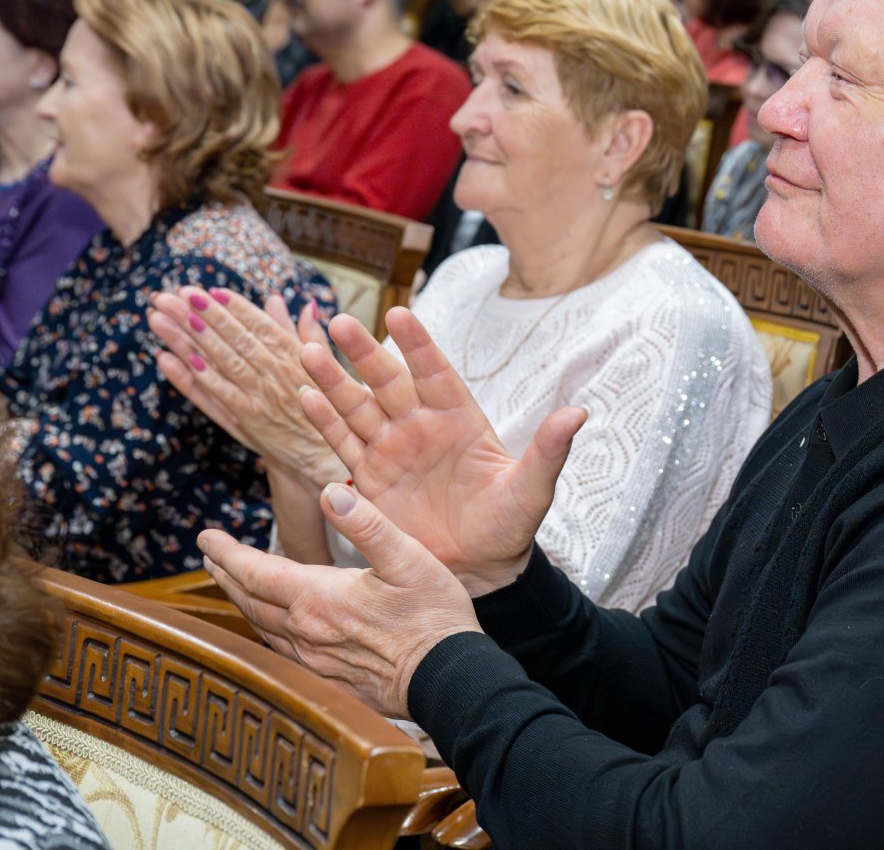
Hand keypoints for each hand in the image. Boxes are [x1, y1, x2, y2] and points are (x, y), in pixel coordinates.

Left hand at [148, 287, 344, 485]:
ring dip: (192, 337)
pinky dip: (197, 376)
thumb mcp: (326, 367)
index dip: (236, 307)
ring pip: (222, 361)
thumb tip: (305, 305)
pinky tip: (175, 359)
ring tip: (165, 317)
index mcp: (296, 356)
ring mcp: (260, 395)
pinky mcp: (248, 419)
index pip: (261, 325)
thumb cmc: (327, 407)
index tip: (214, 291)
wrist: (324, 454)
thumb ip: (309, 335)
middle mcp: (277, 372)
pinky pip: (218, 394)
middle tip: (180, 293)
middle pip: (236, 338)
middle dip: (207, 314)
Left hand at [199, 481, 480, 719]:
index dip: (227, 553)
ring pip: (263, 629)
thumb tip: (332, 493)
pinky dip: (266, 632)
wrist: (449, 680)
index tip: (205, 537)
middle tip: (209, 557)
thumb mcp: (409, 557)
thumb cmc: (434, 616)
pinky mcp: (328, 681)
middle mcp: (306, 632)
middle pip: (251, 601)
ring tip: (232, 586)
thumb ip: (367, 524)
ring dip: (243, 604)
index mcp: (318, 598)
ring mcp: (314, 661)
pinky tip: (272, 629)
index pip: (256, 572)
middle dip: (226, 576)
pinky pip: (282, 653)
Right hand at [299, 307, 587, 596]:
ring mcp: (393, 450)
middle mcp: (421, 427)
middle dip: (364, 353)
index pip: (436, 372)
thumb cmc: (510, 526)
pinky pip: (344, 445)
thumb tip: (577, 413)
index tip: (399, 314)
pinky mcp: (370, 480)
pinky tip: (305, 396)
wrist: (480, 570)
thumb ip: (548, 451)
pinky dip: (325, 422)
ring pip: (358, 407)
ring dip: (334, 380)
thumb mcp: (532, 489)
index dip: (418, 345)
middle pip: (388, 382)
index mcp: (460, 419)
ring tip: (309, 350)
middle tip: (340, 321)